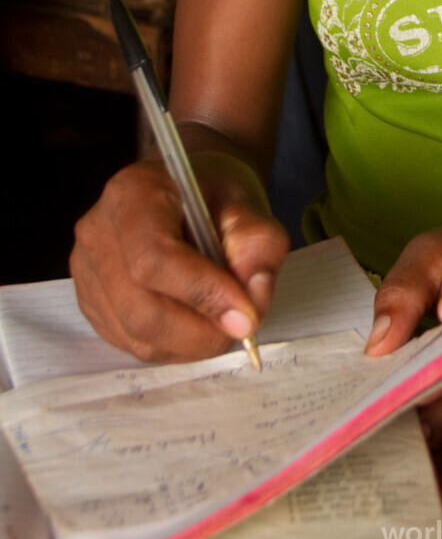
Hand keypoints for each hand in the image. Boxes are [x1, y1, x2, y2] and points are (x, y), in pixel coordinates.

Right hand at [70, 152, 288, 363]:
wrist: (188, 198)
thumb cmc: (213, 200)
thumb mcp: (248, 208)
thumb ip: (257, 247)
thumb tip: (252, 303)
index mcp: (132, 193)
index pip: (153, 259)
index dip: (201, 293)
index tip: (246, 314)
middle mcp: (98, 234)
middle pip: (141, 309)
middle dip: (201, 329)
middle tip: (244, 324)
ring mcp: (87, 273)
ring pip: (138, 336)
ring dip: (192, 341)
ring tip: (222, 315)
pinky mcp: (90, 305)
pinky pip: (133, 345)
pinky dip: (175, 345)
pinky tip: (196, 318)